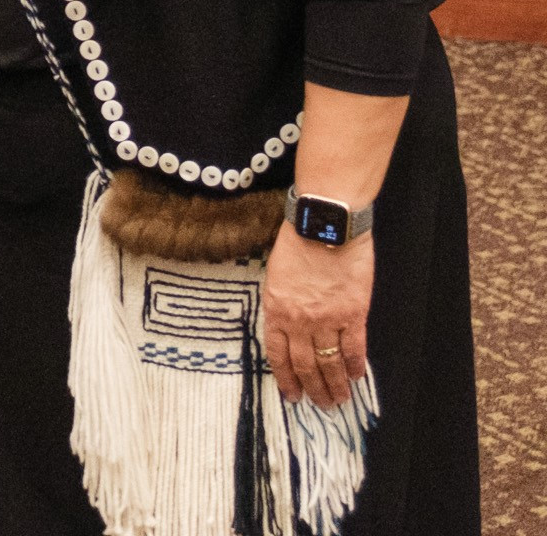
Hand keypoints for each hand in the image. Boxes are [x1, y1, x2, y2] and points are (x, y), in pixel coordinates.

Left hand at [261, 223, 373, 407]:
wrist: (325, 227)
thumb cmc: (298, 244)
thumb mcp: (277, 276)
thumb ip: (282, 305)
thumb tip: (290, 329)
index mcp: (276, 310)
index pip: (278, 354)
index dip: (285, 378)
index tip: (292, 395)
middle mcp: (299, 320)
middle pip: (305, 364)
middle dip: (312, 389)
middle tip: (320, 405)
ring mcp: (327, 319)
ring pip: (329, 362)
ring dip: (335, 385)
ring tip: (340, 400)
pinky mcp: (353, 313)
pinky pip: (353, 347)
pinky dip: (355, 365)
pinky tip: (357, 377)